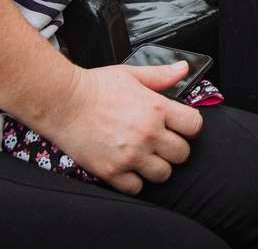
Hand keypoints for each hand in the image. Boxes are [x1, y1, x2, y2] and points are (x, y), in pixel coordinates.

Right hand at [37, 62, 203, 194]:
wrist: (63, 102)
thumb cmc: (95, 87)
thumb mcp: (132, 74)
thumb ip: (161, 75)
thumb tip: (183, 69)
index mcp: (157, 108)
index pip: (194, 125)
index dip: (190, 126)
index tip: (181, 126)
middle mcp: (147, 133)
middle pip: (182, 154)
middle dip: (175, 148)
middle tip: (162, 143)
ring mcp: (130, 155)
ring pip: (163, 174)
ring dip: (157, 166)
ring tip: (145, 156)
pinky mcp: (111, 171)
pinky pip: (137, 187)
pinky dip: (135, 181)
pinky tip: (128, 167)